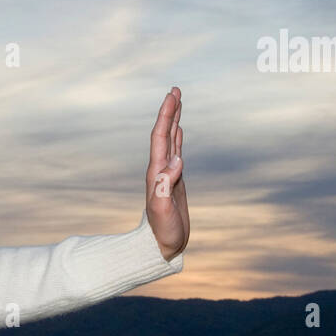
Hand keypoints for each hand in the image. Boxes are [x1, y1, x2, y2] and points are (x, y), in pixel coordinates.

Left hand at [145, 87, 188, 261]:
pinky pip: (176, 153)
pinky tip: (179, 130)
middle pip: (164, 134)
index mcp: (156, 173)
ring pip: (170, 140)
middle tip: (175, 89)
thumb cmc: (163, 232)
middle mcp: (160, 170)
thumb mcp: (162, 210)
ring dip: (173, 120)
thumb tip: (176, 160)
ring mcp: (167, 174)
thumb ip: (165, 185)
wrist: (162, 246)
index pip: (161, 138)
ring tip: (177, 102)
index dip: (166, 115)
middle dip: (170, 111)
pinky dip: (177, 138)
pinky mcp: (175, 181)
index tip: (172, 96)